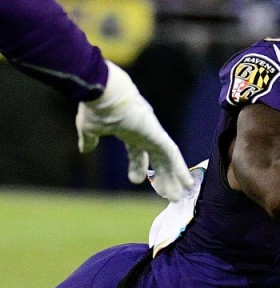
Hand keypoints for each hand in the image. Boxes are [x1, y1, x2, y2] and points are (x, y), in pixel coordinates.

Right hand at [76, 61, 193, 201]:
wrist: (102, 91)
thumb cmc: (95, 107)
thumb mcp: (90, 128)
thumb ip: (90, 139)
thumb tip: (86, 150)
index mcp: (128, 130)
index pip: (137, 152)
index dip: (139, 166)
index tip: (138, 180)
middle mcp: (144, 132)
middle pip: (158, 159)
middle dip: (162, 177)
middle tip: (167, 195)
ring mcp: (152, 133)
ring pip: (168, 160)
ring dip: (175, 178)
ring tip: (181, 196)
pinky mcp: (157, 134)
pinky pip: (173, 154)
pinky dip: (180, 169)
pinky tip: (187, 182)